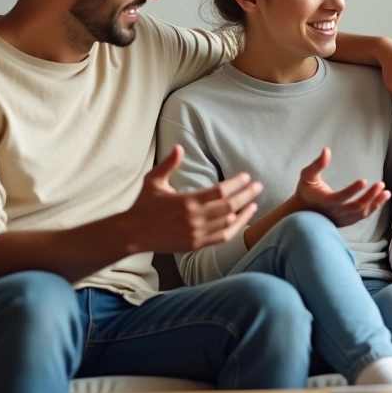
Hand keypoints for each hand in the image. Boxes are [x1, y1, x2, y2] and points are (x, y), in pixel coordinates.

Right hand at [125, 145, 261, 252]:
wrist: (133, 233)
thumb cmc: (144, 204)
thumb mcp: (153, 180)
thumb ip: (168, 164)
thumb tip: (179, 147)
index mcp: (187, 201)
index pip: (220, 191)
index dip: (236, 183)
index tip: (246, 177)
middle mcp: (194, 219)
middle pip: (230, 206)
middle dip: (247, 195)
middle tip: (258, 186)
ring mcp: (196, 234)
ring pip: (229, 223)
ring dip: (245, 212)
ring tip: (254, 202)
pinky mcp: (196, 245)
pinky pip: (222, 238)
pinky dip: (236, 228)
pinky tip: (243, 219)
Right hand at [294, 148, 390, 226]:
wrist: (303, 212)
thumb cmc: (306, 191)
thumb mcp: (307, 176)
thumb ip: (316, 164)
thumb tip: (326, 150)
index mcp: (324, 202)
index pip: (340, 198)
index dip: (352, 190)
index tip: (364, 180)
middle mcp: (334, 213)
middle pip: (355, 207)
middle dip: (370, 196)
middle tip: (380, 184)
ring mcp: (341, 220)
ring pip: (361, 214)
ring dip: (375, 203)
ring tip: (386, 192)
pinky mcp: (346, 222)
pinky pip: (362, 217)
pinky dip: (373, 208)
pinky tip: (381, 199)